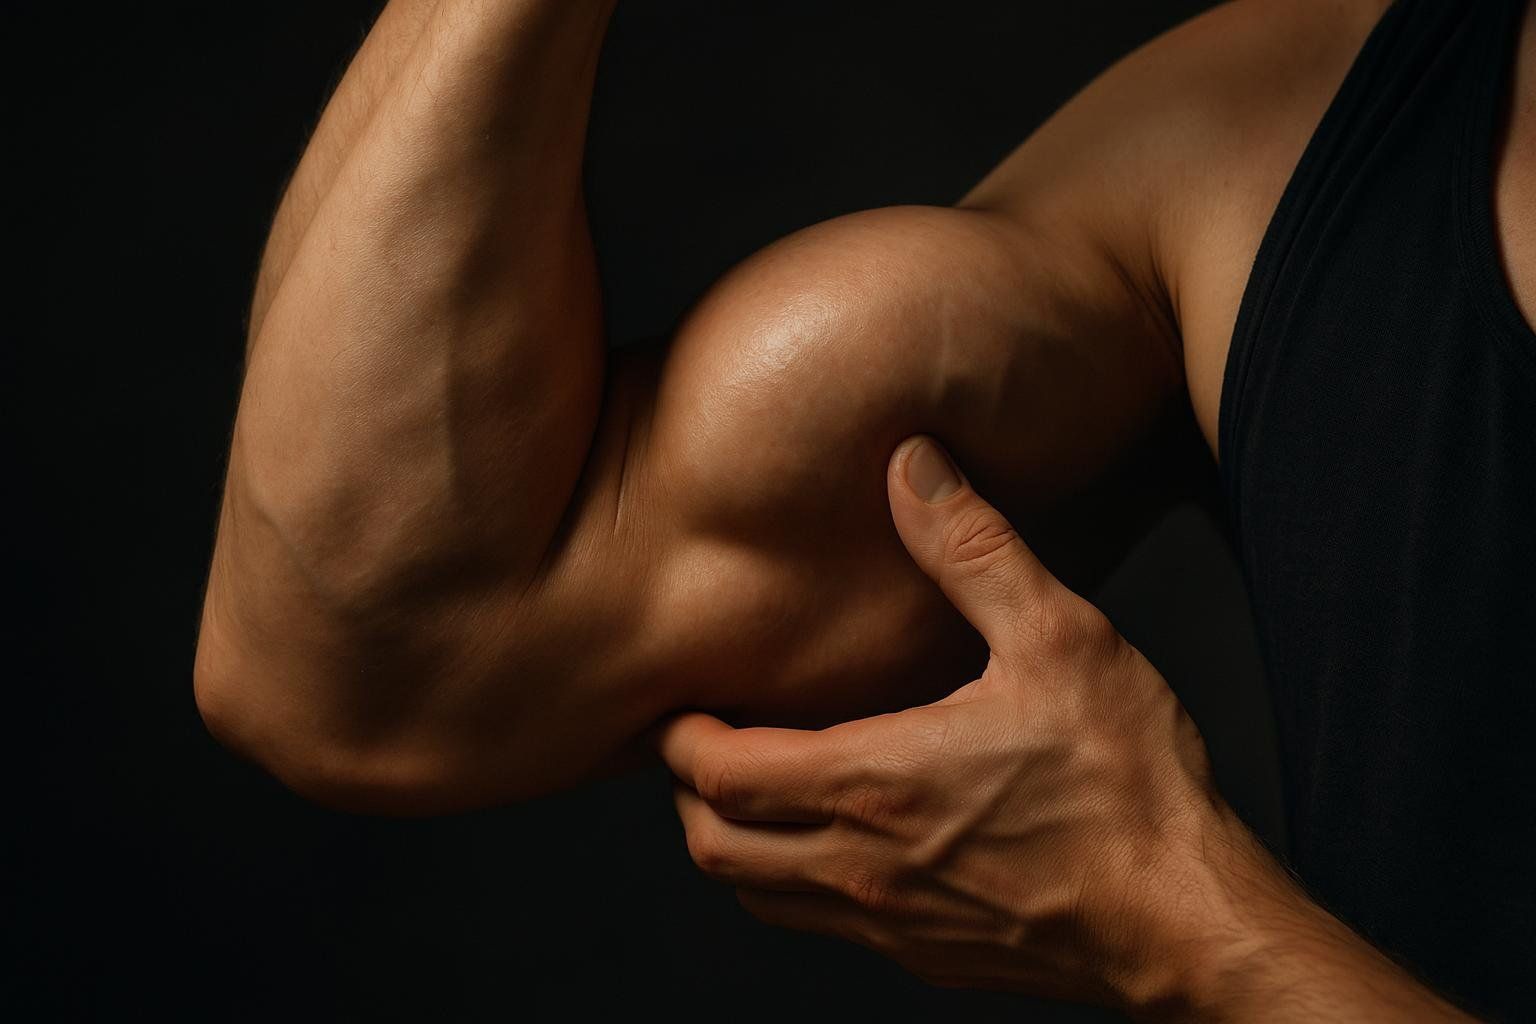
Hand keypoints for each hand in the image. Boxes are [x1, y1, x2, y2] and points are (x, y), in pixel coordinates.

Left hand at [655, 435, 1271, 1013]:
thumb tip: (913, 467)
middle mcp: (862, 865)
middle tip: (706, 743)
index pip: (718, 773)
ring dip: (735, 842)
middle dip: (689, 793)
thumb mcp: (1060, 639)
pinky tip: (839, 838)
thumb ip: (974, 550)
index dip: (680, 738)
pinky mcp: (927, 958)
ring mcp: (890, 925)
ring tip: (756, 789)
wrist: (1188, 924)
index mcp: (875, 782)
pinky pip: (822, 925)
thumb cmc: (1131, 787)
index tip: (684, 703)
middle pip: (713, 847)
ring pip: (758, 896)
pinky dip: (794, 882)